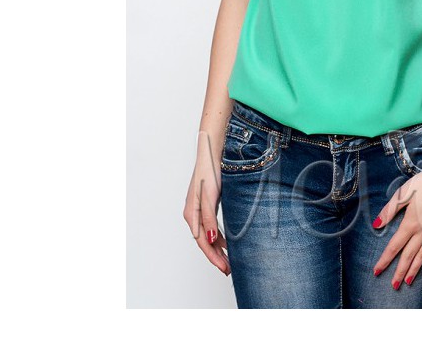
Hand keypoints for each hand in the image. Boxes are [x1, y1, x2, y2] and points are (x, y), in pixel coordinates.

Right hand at [182, 145, 229, 275]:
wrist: (212, 152)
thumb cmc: (210, 171)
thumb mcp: (210, 196)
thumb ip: (209, 219)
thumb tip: (211, 240)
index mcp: (191, 214)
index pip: (202, 242)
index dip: (213, 257)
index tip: (224, 268)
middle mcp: (193, 214)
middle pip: (204, 241)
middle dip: (216, 257)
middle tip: (229, 270)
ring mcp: (199, 209)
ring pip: (208, 235)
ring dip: (218, 249)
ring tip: (229, 260)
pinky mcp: (207, 204)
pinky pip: (212, 226)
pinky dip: (220, 237)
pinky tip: (228, 242)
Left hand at [370, 161, 421, 289]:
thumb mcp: (403, 193)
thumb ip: (390, 210)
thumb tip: (377, 224)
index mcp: (410, 223)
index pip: (394, 246)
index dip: (385, 260)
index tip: (377, 270)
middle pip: (408, 256)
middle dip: (399, 272)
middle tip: (394, 285)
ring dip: (414, 269)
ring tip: (408, 281)